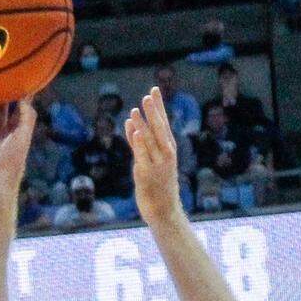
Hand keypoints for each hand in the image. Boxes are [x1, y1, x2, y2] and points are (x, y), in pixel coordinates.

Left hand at [124, 89, 182, 228]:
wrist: (164, 211)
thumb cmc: (158, 186)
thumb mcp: (151, 161)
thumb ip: (140, 144)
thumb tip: (131, 125)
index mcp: (169, 149)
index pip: (163, 122)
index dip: (159, 106)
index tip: (154, 89)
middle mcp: (166, 154)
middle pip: (159, 128)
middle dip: (153, 111)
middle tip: (148, 95)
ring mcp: (157, 164)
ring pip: (149, 140)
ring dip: (142, 124)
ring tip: (136, 109)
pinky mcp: (146, 174)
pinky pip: (142, 155)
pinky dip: (138, 142)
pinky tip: (135, 130)